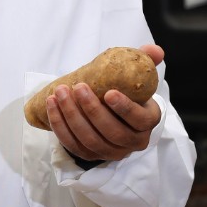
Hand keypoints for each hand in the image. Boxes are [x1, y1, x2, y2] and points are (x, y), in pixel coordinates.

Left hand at [45, 44, 163, 161]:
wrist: (112, 111)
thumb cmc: (126, 91)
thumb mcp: (137, 77)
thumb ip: (147, 60)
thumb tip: (155, 50)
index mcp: (147, 122)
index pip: (139, 120)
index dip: (124, 108)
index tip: (108, 92)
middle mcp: (132, 142)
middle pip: (112, 132)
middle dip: (92, 110)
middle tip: (78, 87)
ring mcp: (111, 152)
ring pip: (90, 140)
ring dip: (71, 116)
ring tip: (59, 93)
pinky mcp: (90, 155)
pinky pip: (73, 144)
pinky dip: (59, 126)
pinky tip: (51, 106)